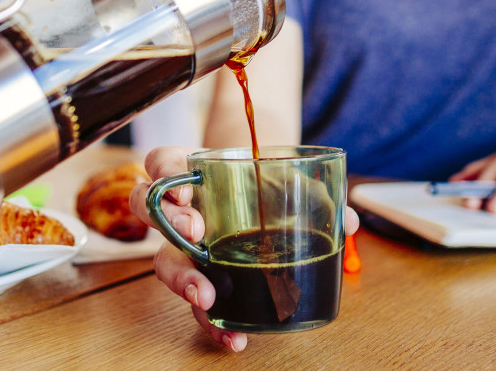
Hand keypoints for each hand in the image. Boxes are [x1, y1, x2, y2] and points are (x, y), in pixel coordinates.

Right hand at [129, 146, 359, 351]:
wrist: (264, 194)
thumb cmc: (267, 181)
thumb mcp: (290, 177)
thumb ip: (317, 194)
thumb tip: (348, 221)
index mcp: (192, 171)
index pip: (161, 162)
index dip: (164, 172)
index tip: (185, 186)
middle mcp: (178, 208)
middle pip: (148, 211)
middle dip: (168, 224)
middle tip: (196, 233)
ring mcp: (183, 244)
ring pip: (162, 260)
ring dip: (180, 280)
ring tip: (204, 296)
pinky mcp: (200, 277)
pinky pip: (195, 301)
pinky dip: (213, 321)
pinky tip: (233, 334)